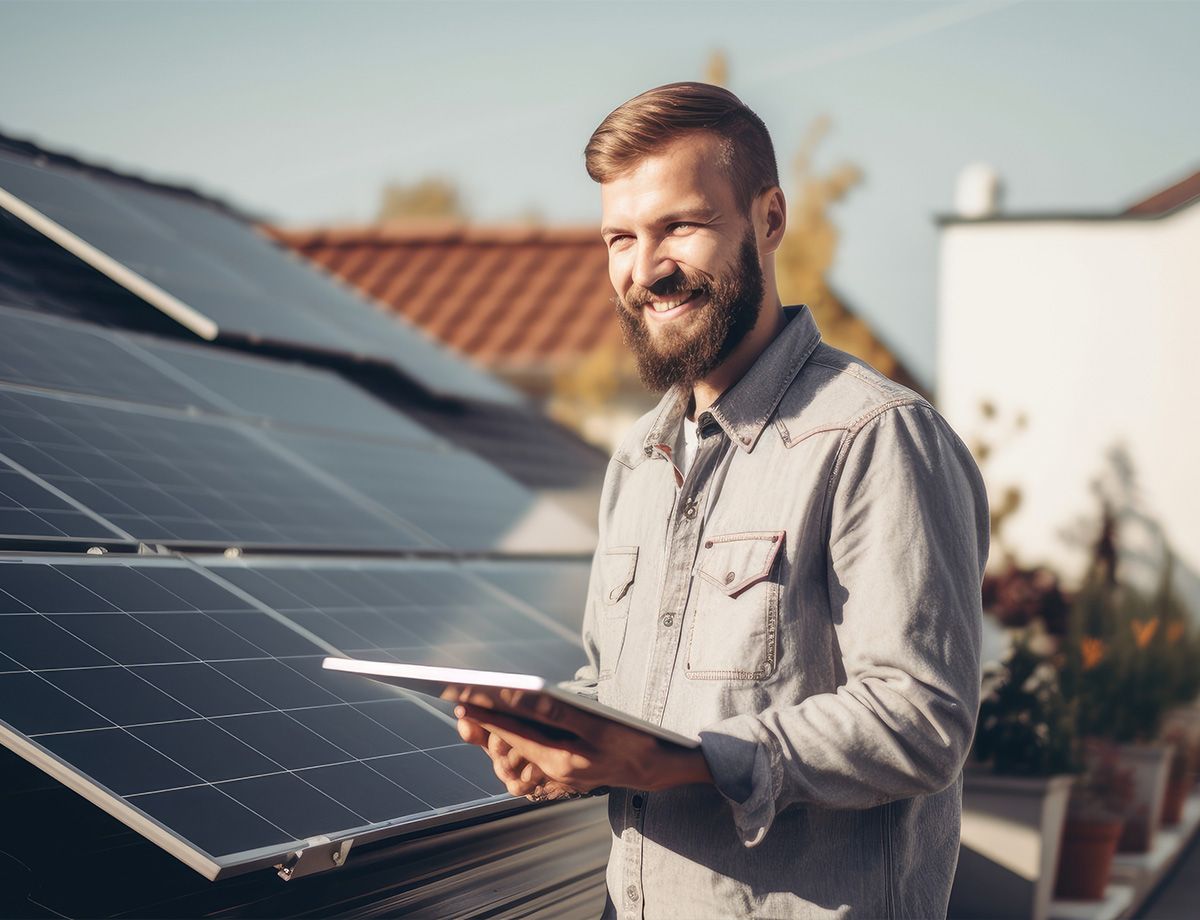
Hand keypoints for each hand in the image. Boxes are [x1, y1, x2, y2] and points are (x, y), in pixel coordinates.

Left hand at [450, 686, 712, 793]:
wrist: (658, 768)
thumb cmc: (634, 739)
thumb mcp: (597, 720)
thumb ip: (554, 710)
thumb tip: (519, 697)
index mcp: (563, 760)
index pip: (514, 733)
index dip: (485, 716)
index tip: (460, 702)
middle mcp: (556, 775)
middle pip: (507, 751)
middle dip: (485, 729)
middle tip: (464, 707)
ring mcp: (558, 782)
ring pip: (511, 764)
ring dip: (494, 744)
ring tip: (476, 722)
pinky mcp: (561, 784)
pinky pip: (525, 775)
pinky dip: (511, 758)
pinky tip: (504, 741)